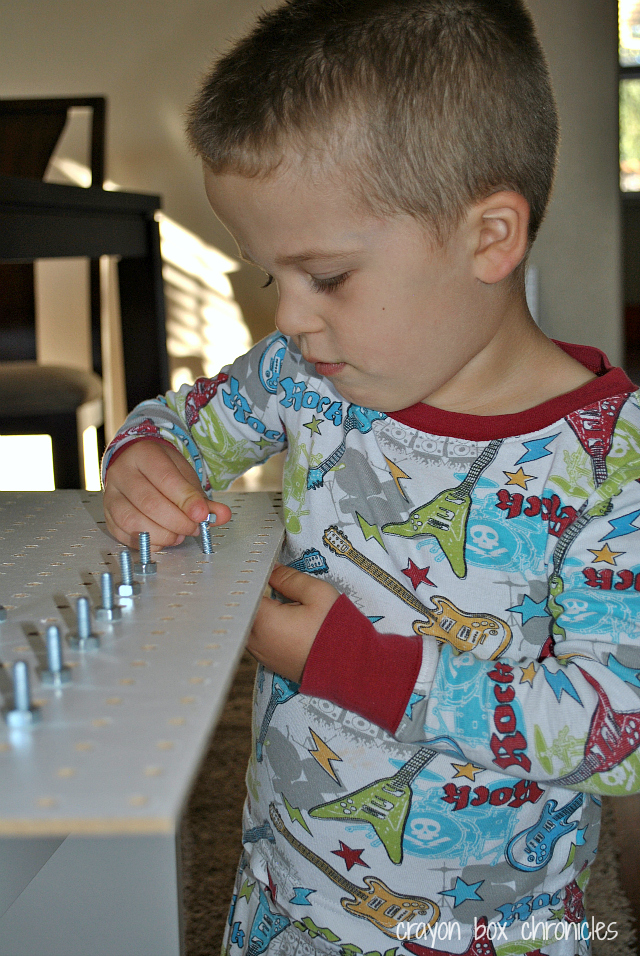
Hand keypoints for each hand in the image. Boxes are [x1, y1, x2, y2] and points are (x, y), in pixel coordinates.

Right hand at [103, 441, 231, 547]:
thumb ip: (202, 498)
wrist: (136, 465)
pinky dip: (148, 542)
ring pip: (132, 520)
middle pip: (149, 502)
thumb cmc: (163, 471)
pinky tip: (163, 539)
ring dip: (162, 534)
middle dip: (177, 521)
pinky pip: (123, 534)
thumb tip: (222, 516)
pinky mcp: (107, 514)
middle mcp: (121, 472)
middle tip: (194, 528)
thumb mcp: (185, 476)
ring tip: (179, 534)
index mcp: (143, 454)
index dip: (186, 500)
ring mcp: (110, 494)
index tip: (202, 515)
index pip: (165, 479)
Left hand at [248, 564, 339, 682]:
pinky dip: (266, 626)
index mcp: (264, 620)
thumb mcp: (317, 594)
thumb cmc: (335, 632)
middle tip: (274, 581)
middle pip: (244, 607)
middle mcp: (255, 640)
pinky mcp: (268, 662)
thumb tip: (272, 570)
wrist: (349, 670)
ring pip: (250, 623)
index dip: (253, 575)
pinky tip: (284, 619)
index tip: (265, 567)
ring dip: (261, 610)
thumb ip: (289, 578)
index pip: (244, 590)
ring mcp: (260, 654)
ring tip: (282, 600)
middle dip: (256, 592)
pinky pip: (257, 637)